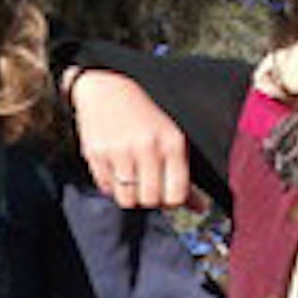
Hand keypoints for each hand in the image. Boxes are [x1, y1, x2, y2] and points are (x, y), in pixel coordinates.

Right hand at [67, 68, 191, 208]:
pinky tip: (116, 167)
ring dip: (130, 195)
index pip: (177, 195)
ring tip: (131, 178)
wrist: (107, 88)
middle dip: (150, 199)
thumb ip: (183, 175)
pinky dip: (112, 185)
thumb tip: (201, 208)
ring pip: (128, 200)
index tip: (168, 194)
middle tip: (148, 185)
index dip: (173, 201)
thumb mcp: (171, 139)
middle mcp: (146, 147)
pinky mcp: (96, 154)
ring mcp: (119, 152)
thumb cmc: (146, 118)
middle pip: (151, 200)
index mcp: (171, 143)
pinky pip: (106, 189)